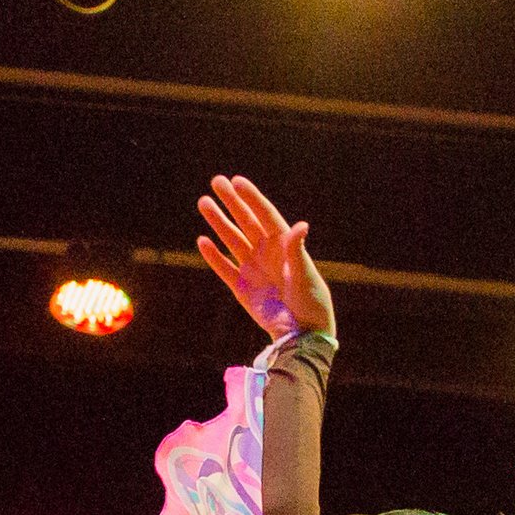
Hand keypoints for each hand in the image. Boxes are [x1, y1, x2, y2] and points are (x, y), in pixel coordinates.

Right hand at [195, 174, 332, 342]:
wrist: (302, 333)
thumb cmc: (311, 302)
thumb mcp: (306, 275)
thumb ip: (297, 251)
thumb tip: (300, 226)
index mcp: (284, 245)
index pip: (265, 215)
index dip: (252, 198)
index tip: (237, 181)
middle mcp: (267, 252)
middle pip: (246, 221)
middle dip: (231, 202)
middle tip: (216, 181)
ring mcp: (253, 269)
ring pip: (232, 240)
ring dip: (218, 222)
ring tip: (203, 202)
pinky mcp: (241, 288)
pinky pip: (224, 267)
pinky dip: (213, 255)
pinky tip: (202, 241)